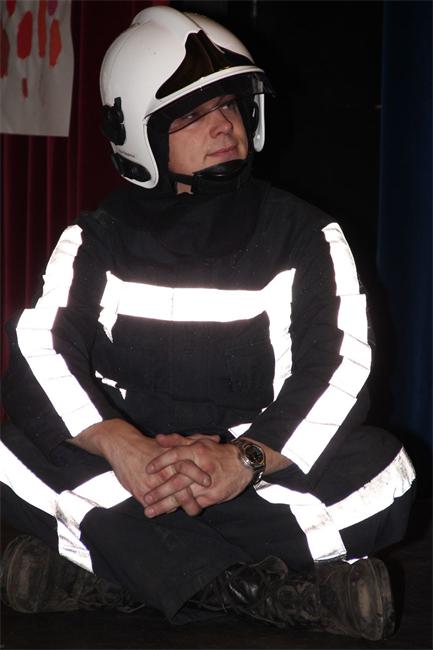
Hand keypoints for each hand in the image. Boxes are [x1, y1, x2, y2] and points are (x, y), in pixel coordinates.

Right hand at [71, 420, 214, 515]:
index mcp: (169, 457)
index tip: (209, 482)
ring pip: (168, 501)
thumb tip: (217, 438)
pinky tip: (169, 509)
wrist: (121, 446)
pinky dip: (163, 507)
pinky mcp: (140, 492)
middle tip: (200, 506)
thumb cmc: (148, 445)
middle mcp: (161, 471)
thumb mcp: (171, 441)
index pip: (186, 467)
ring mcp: (150, 484)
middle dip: (191, 500)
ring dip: (179, 506)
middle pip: (179, 488)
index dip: (198, 475)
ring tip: (191, 511)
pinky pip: (155, 505)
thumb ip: (195, 440)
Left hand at [144, 435, 252, 516]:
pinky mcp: (213, 496)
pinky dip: (180, 508)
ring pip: (184, 497)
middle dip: (159, 492)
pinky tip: (169, 512)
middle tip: (146, 499)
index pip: (176, 455)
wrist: (243, 463)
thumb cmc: (216, 452)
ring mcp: (208, 484)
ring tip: (150, 511)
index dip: (161, 462)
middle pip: (178, 482)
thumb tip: (158, 439)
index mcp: (198, 451)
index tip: (147, 469)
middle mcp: (202, 467)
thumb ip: (177, 441)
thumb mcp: (198, 443)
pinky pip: (194, 504)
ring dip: (165, 506)